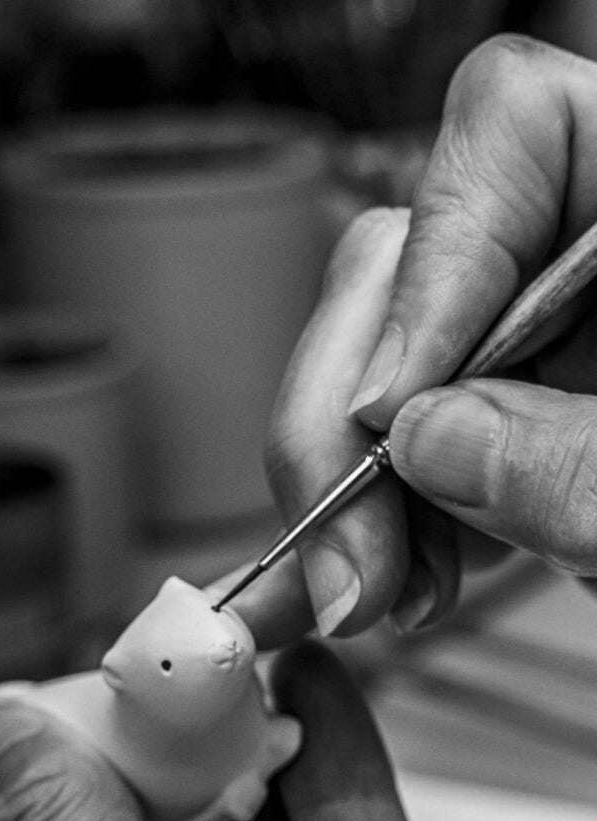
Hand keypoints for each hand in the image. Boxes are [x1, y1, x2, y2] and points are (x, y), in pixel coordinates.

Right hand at [239, 34, 596, 646]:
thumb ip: (581, 465)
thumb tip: (419, 435)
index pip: (511, 129)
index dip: (427, 269)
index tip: (391, 421)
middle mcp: (595, 251)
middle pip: (407, 257)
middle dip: (347, 421)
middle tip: (346, 561)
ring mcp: (551, 335)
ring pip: (388, 360)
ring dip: (350, 486)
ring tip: (372, 593)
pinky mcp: (528, 414)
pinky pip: (416, 436)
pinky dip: (385, 518)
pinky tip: (385, 582)